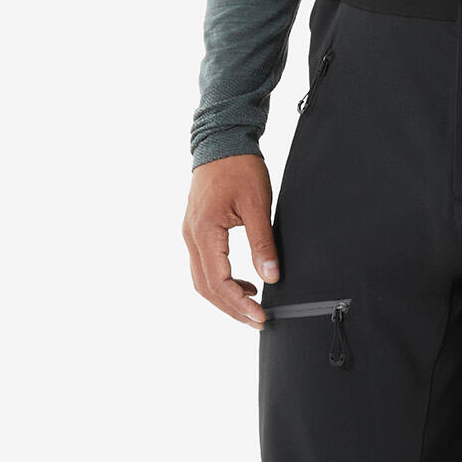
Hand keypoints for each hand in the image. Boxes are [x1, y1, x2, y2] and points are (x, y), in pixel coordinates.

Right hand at [184, 152, 278, 327]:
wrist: (221, 141)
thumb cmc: (238, 167)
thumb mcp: (258, 204)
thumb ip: (262, 243)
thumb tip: (270, 276)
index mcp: (204, 232)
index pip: (218, 282)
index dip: (238, 305)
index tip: (260, 316)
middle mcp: (191, 236)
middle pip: (206, 287)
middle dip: (231, 308)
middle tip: (258, 320)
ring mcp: (191, 233)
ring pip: (202, 279)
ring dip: (226, 297)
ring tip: (252, 306)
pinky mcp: (196, 230)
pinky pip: (204, 265)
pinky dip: (222, 281)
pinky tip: (244, 283)